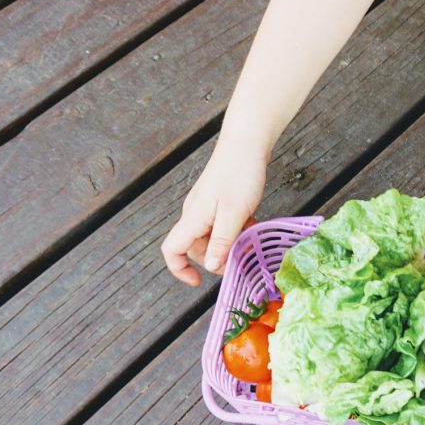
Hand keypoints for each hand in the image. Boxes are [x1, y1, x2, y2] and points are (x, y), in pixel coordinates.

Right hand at [161, 137, 266, 285]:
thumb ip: (222, 241)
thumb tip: (212, 266)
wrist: (247, 143)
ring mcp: (206, 206)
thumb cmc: (240, 174)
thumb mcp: (234, 214)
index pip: (172, 250)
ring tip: (251, 241)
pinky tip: (252, 226)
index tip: (198, 282)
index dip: (179, 270)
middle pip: (196, 248)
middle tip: (241, 258)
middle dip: (217, 258)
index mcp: (193, 218)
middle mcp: (194, 213)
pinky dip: (236, 230)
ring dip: (230, 244)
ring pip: (213, 236)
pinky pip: (223, 224)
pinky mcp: (218, 200)